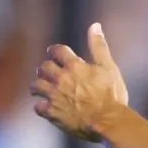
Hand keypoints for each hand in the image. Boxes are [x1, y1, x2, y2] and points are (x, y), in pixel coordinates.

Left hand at [30, 23, 128, 140]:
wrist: (108, 122)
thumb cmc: (111, 95)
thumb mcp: (109, 68)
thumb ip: (99, 46)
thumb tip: (94, 25)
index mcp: (74, 66)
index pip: (56, 51)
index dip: (55, 51)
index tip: (55, 54)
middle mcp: (60, 79)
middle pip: (43, 67)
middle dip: (46, 69)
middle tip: (49, 72)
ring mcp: (54, 96)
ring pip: (36, 86)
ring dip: (38, 86)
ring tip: (42, 89)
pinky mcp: (52, 113)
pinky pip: (38, 107)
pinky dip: (41, 106)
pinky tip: (46, 107)